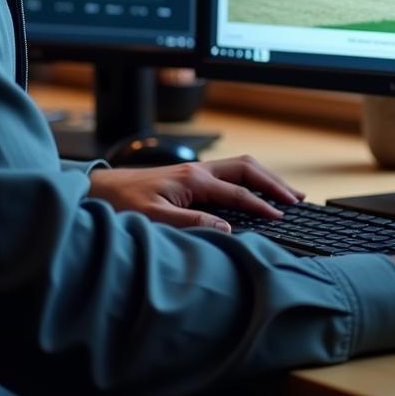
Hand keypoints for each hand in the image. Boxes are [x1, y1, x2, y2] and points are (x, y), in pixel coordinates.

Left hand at [87, 154, 304, 230]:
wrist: (98, 190)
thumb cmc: (121, 204)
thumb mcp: (154, 219)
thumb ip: (191, 223)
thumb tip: (226, 229)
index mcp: (194, 180)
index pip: (238, 191)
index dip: (262, 205)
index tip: (282, 218)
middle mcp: (198, 171)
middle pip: (247, 168)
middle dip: (274, 183)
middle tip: (296, 199)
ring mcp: (194, 172)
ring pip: (240, 166)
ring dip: (265, 178)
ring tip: (286, 193)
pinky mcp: (189, 177)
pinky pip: (229, 173)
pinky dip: (249, 179)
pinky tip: (254, 191)